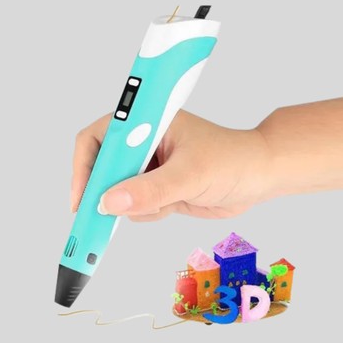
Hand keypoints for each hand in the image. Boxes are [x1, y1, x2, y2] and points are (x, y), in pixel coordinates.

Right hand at [71, 110, 271, 220]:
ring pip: (119, 192)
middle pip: (103, 168)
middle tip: (100, 219)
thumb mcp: (189, 175)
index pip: (99, 138)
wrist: (259, 178)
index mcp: (147, 123)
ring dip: (132, 205)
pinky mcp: (158, 188)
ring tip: (165, 202)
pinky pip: (137, 206)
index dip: (85, 167)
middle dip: (104, 193)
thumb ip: (150, 190)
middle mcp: (144, 144)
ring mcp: (150, 167)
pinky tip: (173, 205)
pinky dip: (148, 212)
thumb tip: (110, 202)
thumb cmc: (232, 160)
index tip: (84, 198)